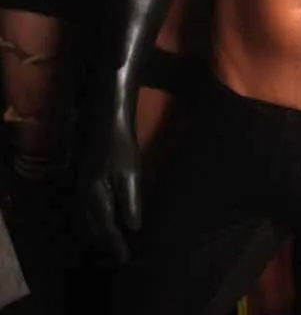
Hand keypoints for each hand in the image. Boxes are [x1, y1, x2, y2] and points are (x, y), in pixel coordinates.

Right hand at [80, 103, 141, 263]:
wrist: (108, 124)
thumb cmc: (122, 149)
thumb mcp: (131, 176)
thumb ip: (131, 203)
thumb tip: (133, 228)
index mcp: (96, 199)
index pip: (106, 230)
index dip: (116, 246)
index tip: (125, 260)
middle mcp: (85, 198)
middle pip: (95, 229)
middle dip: (107, 243)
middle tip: (121, 254)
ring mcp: (83, 190)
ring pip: (90, 220)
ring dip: (102, 233)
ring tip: (116, 242)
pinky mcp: (86, 182)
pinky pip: (90, 210)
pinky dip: (99, 220)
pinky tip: (110, 219)